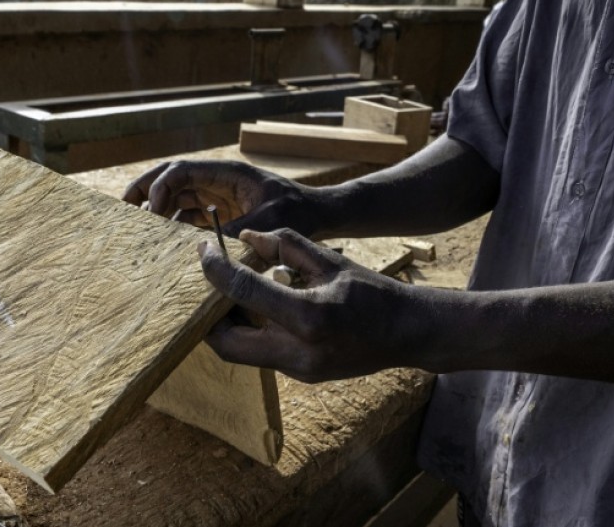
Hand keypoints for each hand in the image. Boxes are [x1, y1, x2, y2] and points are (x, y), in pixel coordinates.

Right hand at [123, 160, 325, 237]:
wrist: (321, 216)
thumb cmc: (300, 213)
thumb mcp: (267, 223)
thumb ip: (235, 235)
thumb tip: (205, 252)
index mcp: (227, 174)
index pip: (181, 172)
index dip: (159, 188)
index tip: (151, 213)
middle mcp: (218, 182)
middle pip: (170, 180)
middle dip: (144, 192)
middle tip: (122, 210)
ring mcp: (218, 197)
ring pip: (177, 199)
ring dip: (157, 213)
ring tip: (138, 232)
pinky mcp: (222, 215)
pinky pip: (189, 217)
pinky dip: (174, 228)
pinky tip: (163, 245)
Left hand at [198, 228, 443, 381]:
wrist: (408, 334)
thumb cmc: (373, 293)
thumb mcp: (330, 261)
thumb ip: (285, 247)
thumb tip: (246, 237)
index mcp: (308, 316)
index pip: (243, 291)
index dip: (216, 269)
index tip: (204, 251)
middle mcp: (298, 351)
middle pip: (226, 343)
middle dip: (208, 316)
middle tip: (208, 287)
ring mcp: (299, 370)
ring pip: (240, 352)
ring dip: (229, 324)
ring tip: (233, 295)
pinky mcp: (301, 375)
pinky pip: (261, 355)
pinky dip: (252, 331)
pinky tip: (259, 309)